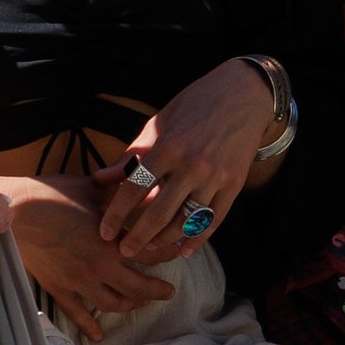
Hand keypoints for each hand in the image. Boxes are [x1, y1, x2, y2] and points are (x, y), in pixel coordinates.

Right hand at [5, 175, 173, 334]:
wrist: (18, 212)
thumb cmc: (55, 195)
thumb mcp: (93, 188)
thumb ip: (120, 191)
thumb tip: (145, 183)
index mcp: (112, 241)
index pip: (151, 254)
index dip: (167, 255)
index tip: (175, 254)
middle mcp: (100, 267)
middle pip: (137, 288)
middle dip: (156, 291)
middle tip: (167, 292)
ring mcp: (79, 281)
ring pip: (112, 304)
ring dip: (130, 305)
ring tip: (139, 303)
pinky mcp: (59, 288)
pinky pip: (77, 313)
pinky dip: (89, 326)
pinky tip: (98, 334)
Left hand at [94, 60, 275, 258]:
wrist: (244, 93)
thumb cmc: (196, 104)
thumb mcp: (159, 122)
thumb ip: (131, 154)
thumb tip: (100, 178)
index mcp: (168, 146)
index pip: (134, 188)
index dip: (116, 214)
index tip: (104, 232)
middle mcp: (192, 165)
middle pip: (159, 213)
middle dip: (138, 237)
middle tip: (124, 251)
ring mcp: (216, 177)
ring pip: (187, 221)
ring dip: (166, 241)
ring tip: (150, 249)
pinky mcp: (235, 184)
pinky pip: (214, 220)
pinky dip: (198, 238)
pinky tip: (184, 249)